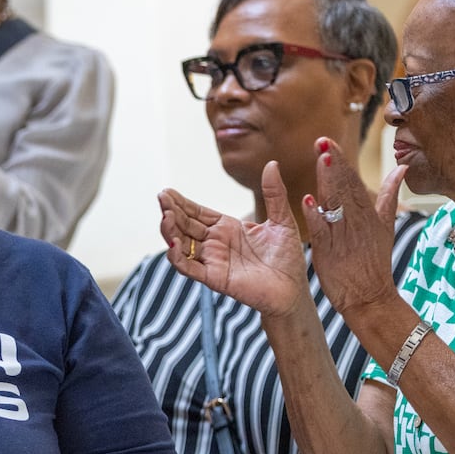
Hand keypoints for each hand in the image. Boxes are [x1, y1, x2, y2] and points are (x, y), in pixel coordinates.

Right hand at [159, 160, 312, 318]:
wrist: (293, 289)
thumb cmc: (288, 258)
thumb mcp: (282, 220)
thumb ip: (274, 193)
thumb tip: (271, 164)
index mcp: (227, 228)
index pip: (197, 212)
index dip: (181, 202)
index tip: (167, 191)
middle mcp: (215, 243)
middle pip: (185, 225)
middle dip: (171, 212)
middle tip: (161, 198)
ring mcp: (212, 260)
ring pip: (182, 245)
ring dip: (170, 232)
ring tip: (165, 217)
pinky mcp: (214, 278)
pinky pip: (190, 268)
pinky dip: (178, 257)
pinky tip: (173, 244)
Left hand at [302, 140, 406, 315]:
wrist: (370, 297)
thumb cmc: (374, 262)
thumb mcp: (386, 226)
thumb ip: (389, 196)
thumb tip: (401, 168)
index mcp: (368, 213)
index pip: (352, 181)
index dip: (340, 161)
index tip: (328, 141)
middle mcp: (356, 221)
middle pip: (344, 188)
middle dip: (333, 164)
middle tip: (322, 141)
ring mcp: (343, 236)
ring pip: (335, 204)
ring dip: (327, 182)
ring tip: (320, 159)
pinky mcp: (330, 252)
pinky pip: (323, 231)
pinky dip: (316, 216)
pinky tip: (307, 200)